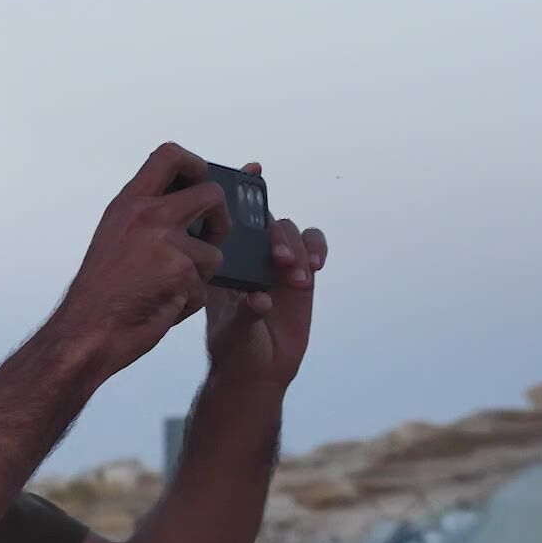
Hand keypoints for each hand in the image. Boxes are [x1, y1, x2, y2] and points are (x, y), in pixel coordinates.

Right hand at [48, 142, 229, 380]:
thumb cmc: (101, 292)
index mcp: (129, 204)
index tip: (200, 181)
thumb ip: (146, 218)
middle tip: (209, 238)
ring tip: (173, 287)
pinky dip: (191, 302)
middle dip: (221, 218)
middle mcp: (146, 216)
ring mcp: (164, 242)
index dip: (196, 164)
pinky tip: (165, 305)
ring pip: (215, 249)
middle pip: (211, 193)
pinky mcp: (181, 271)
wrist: (87, 330)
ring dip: (202, 274)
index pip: (170, 155)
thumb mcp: (116, 238)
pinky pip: (206, 285)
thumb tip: (188, 206)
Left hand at [204, 161, 326, 388]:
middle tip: (279, 259)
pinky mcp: (301, 278)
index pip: (232, 219)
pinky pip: (313, 251)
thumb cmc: (232, 349)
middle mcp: (250, 257)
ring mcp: (277, 265)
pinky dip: (317, 250)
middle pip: (267, 223)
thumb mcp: (230, 332)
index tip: (254, 170)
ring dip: (296, 246)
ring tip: (296, 274)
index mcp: (225, 261)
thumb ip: (244, 315)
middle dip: (277, 233)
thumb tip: (261, 301)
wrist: (254, 372)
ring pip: (292, 234)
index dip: (242, 191)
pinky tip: (315, 266)